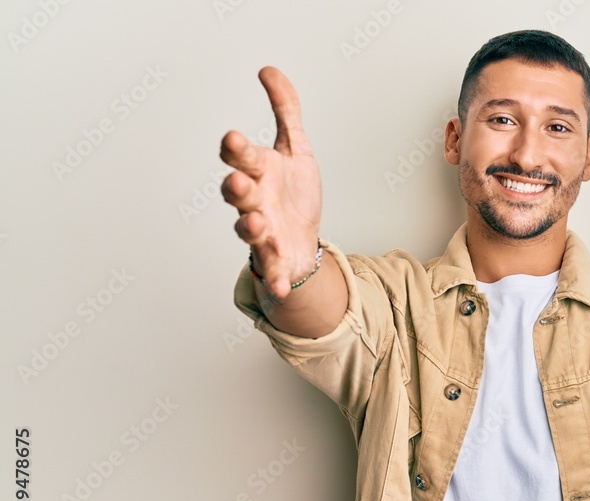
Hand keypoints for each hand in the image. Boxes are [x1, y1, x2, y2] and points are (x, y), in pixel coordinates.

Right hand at [220, 66, 321, 299]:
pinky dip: (275, 280)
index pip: (241, 157)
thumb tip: (269, 70)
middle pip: (238, 193)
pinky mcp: (275, 257)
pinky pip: (272, 269)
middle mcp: (254, 201)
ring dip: (249, 227)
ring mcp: (262, 231)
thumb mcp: (295, 148)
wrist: (303, 238)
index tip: (233, 137)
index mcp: (258, 171)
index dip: (236, 149)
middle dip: (237, 187)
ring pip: (248, 229)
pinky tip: (281, 289)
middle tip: (239, 181)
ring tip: (256, 224)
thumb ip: (285, 110)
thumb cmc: (293, 192)